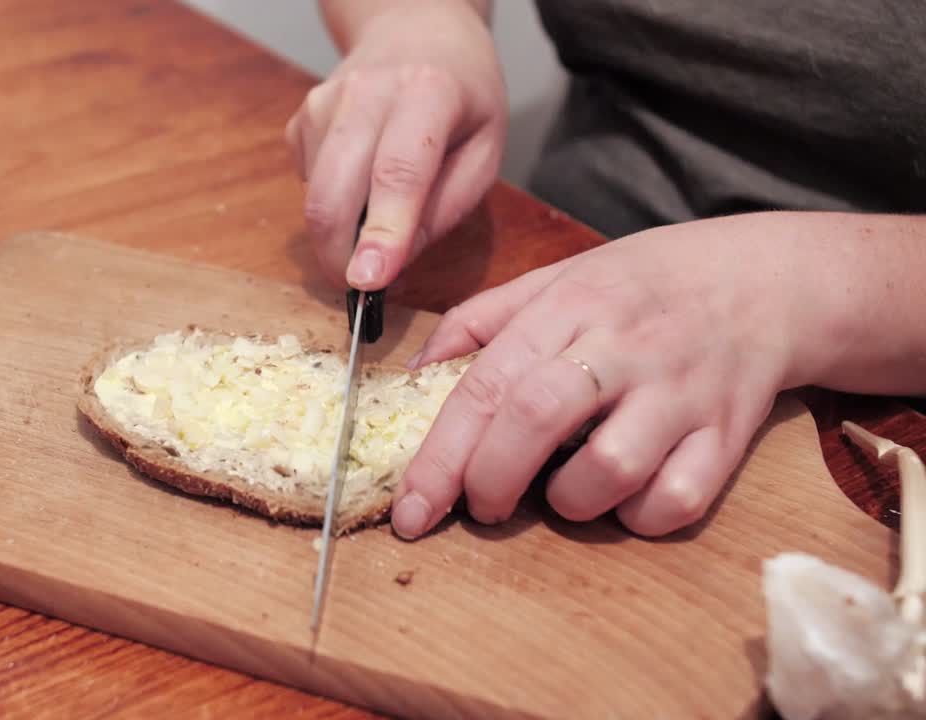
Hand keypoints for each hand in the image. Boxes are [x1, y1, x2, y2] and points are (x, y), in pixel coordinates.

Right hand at [285, 0, 504, 289]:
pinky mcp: (302, 116)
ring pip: (315, 193)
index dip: (382, 233)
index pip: (398, 172)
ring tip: (374, 221)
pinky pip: (307, 181)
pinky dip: (331, 198)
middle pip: (336, 189)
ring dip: (338, 230)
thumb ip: (444, 209)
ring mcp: (326, 100)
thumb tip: (393, 263)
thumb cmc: (462, 98)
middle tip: (359, 286)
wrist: (417, 31)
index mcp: (429, 92)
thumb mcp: (484, 152)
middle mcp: (369, 90)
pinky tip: (361, 177)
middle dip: (339, 253)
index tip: (368, 282)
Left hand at [392, 214, 830, 538]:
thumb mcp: (558, 277)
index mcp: (569, 305)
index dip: (441, 454)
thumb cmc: (644, 286)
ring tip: (563, 490)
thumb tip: (411, 375)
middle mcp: (623, 346)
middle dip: (490, 480)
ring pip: (611, 468)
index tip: (410, 508)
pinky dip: (640, 516)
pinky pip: (677, 500)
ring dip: (569, 501)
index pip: (487, 383)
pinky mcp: (728, 434)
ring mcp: (680, 391)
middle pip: (537, 418)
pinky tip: (627, 496)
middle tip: (479, 508)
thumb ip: (480, 321)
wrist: (767, 280)